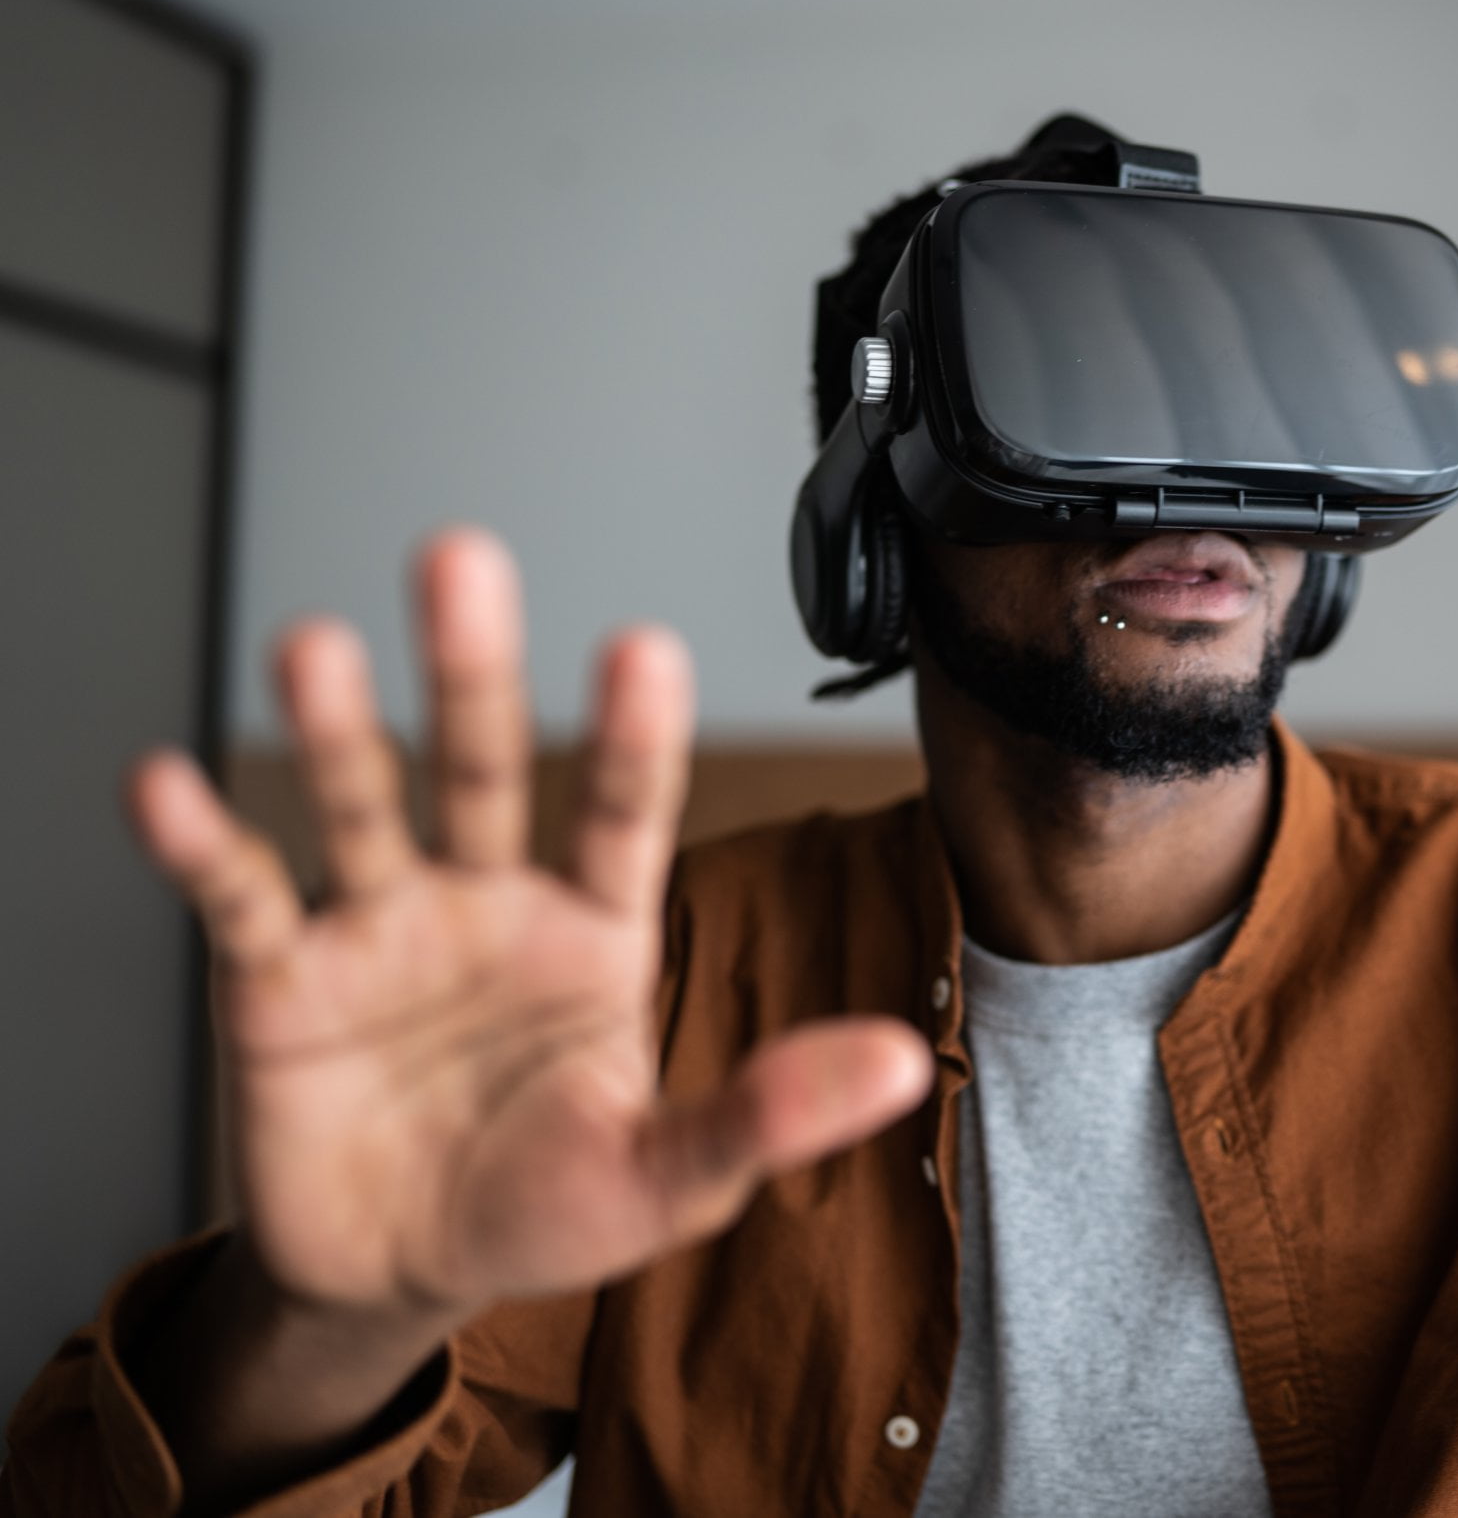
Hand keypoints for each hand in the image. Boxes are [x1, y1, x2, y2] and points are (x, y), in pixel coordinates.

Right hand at [130, 529, 932, 1327]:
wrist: (403, 1273)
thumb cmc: (549, 1205)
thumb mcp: (671, 1175)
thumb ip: (771, 1113)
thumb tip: (908, 1064)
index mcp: (598, 932)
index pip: (626, 816)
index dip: (634, 739)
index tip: (646, 644)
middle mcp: (489, 903)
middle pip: (484, 770)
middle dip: (472, 672)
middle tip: (464, 562)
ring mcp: (381, 930)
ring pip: (361, 808)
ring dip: (335, 731)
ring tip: (313, 646)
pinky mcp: (277, 980)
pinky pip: (239, 898)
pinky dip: (200, 845)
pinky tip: (169, 785)